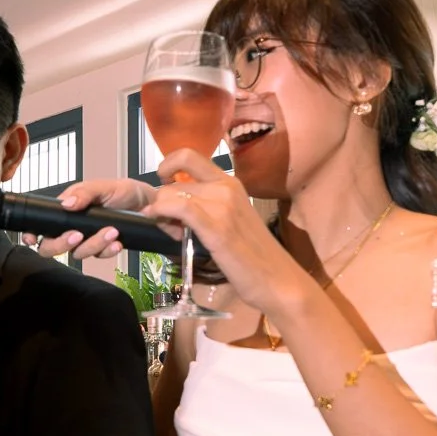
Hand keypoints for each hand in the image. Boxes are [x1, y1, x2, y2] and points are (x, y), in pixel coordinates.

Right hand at [31, 178, 166, 259]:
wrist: (151, 206)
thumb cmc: (125, 192)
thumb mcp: (105, 187)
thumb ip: (84, 193)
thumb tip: (65, 204)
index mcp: (67, 210)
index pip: (42, 224)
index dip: (33, 234)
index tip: (32, 238)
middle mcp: (73, 227)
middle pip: (52, 246)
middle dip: (62, 244)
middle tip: (78, 235)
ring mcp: (87, 240)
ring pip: (78, 254)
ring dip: (93, 244)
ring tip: (111, 232)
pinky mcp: (102, 250)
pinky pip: (99, 257)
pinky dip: (108, 250)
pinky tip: (118, 242)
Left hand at [142, 151, 299, 311]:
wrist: (278, 279)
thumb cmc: (254, 256)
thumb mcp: (228, 221)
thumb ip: (204, 209)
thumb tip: (171, 211)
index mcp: (230, 183)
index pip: (189, 156)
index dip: (167, 165)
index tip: (164, 185)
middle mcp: (226, 187)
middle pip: (175, 180)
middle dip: (161, 199)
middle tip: (166, 223)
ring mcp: (222, 205)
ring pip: (172, 193)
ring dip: (160, 210)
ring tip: (171, 232)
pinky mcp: (217, 228)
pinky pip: (181, 208)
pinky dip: (161, 212)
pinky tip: (158, 221)